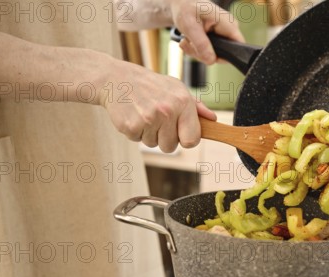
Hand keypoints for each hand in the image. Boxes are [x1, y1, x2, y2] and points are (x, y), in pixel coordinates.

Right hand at [99, 58, 215, 152]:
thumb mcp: (176, 88)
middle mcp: (167, 110)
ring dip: (148, 134)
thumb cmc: (151, 85)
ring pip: (153, 145)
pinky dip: (135, 131)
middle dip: (164, 137)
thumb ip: (196, 106)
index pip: (192, 140)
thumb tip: (212, 119)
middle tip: (157, 119)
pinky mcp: (130, 126)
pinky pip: (137, 141)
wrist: (117, 78)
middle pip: (171, 147)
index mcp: (183, 102)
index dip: (186, 139)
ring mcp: (148, 119)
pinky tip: (133, 115)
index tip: (179, 132)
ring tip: (144, 114)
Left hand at [168, 0, 244, 63]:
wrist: (182, 5)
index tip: (206, 54)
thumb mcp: (190, 26)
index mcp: (228, 24)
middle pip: (224, 55)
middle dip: (204, 55)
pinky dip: (198, 51)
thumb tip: (211, 60)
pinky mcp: (218, 39)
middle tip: (190, 45)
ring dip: (198, 53)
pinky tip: (190, 42)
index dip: (224, 56)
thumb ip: (201, 44)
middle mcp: (229, 30)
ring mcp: (224, 35)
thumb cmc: (186, 9)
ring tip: (187, 42)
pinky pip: (211, 52)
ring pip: (215, 56)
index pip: (238, 47)